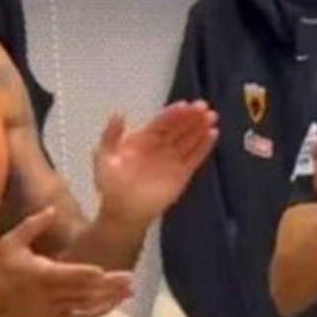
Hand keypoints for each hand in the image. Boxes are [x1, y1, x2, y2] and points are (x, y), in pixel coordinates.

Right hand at [0, 208, 133, 316]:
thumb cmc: (3, 269)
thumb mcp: (12, 243)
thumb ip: (32, 226)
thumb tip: (51, 209)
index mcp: (40, 274)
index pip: (65, 275)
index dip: (84, 274)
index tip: (102, 271)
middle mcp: (49, 294)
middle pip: (82, 291)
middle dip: (107, 286)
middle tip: (130, 279)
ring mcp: (54, 309)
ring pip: (85, 305)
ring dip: (108, 299)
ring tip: (129, 291)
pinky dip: (98, 313)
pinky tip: (114, 305)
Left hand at [94, 101, 218, 225]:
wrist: (123, 212)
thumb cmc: (111, 185)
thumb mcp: (104, 157)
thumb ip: (111, 135)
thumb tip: (118, 113)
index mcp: (144, 140)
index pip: (162, 123)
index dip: (173, 113)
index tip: (185, 104)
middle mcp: (161, 146)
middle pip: (179, 128)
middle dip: (192, 117)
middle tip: (204, 106)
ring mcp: (173, 159)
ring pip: (190, 140)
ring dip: (201, 128)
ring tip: (212, 116)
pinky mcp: (183, 173)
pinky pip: (196, 157)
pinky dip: (205, 146)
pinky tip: (213, 134)